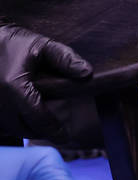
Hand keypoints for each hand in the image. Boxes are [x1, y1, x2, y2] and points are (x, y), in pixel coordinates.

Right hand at [0, 21, 92, 138]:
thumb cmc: (14, 42)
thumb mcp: (42, 46)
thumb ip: (65, 59)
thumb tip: (87, 73)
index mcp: (14, 86)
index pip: (38, 118)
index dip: (54, 130)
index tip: (66, 137)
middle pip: (22, 128)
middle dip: (40, 132)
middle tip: (56, 132)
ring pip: (9, 127)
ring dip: (25, 128)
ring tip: (42, 125)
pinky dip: (11, 123)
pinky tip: (23, 117)